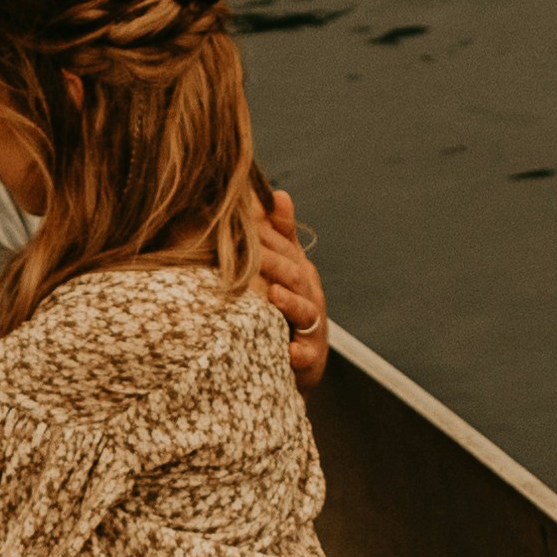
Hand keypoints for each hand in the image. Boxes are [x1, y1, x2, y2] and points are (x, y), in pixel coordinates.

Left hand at [245, 182, 327, 381]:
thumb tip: (279, 193)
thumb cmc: (284, 309)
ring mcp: (312, 327)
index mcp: (300, 272)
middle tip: (252, 255)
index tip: (244, 223)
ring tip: (274, 295)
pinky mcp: (311, 357)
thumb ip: (280, 235)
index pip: (285, 249)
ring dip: (289, 304)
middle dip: (274, 264)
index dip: (267, 237)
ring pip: (305, 311)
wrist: (297, 362)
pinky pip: (308, 355)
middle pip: (294, 276)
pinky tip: (289, 353)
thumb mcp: (283, 270)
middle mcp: (310, 296)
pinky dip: (299, 354)